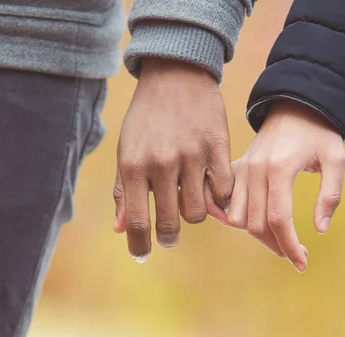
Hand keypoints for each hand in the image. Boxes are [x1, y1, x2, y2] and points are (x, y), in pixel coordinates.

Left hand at [113, 58, 231, 261]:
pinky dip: (218, 200)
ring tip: (189, 204)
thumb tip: (121, 230)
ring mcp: (191, 156)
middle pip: (168, 223)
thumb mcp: (126, 149)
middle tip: (169, 236)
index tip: (142, 254)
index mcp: (133, 165)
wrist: (176, 75)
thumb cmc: (146, 116)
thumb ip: (122, 190)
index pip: (137, 221)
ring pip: (198, 213)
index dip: (139, 245)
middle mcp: (161, 163)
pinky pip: (222, 192)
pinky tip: (211, 192)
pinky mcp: (217, 149)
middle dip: (168, 237)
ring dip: (193, 216)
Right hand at [227, 100, 344, 271]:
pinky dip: (236, 219)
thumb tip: (319, 229)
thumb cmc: (320, 131)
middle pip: (255, 225)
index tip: (302, 263)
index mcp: (280, 168)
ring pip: (238, 218)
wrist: (295, 102)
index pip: (277, 220)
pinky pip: (228, 202)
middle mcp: (256, 170)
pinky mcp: (237, 168)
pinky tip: (255, 226)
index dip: (289, 246)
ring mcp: (243, 169)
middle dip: (276, 246)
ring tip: (280, 240)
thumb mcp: (336, 159)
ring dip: (257, 236)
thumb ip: (330, 195)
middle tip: (297, 255)